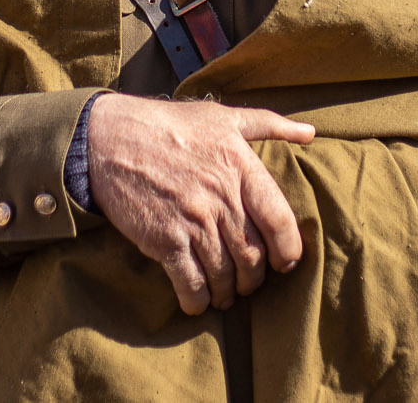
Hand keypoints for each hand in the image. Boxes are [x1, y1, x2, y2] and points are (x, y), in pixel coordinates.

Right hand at [86, 94, 314, 315]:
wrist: (108, 139)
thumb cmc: (167, 125)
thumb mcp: (221, 116)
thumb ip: (269, 124)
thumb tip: (310, 132)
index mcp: (240, 166)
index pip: (280, 220)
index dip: (288, 249)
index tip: (285, 262)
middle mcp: (221, 196)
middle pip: (253, 255)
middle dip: (254, 278)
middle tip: (249, 282)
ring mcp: (192, 220)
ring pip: (225, 273)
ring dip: (228, 292)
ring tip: (225, 294)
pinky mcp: (164, 240)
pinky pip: (190, 282)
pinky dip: (197, 299)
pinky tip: (197, 301)